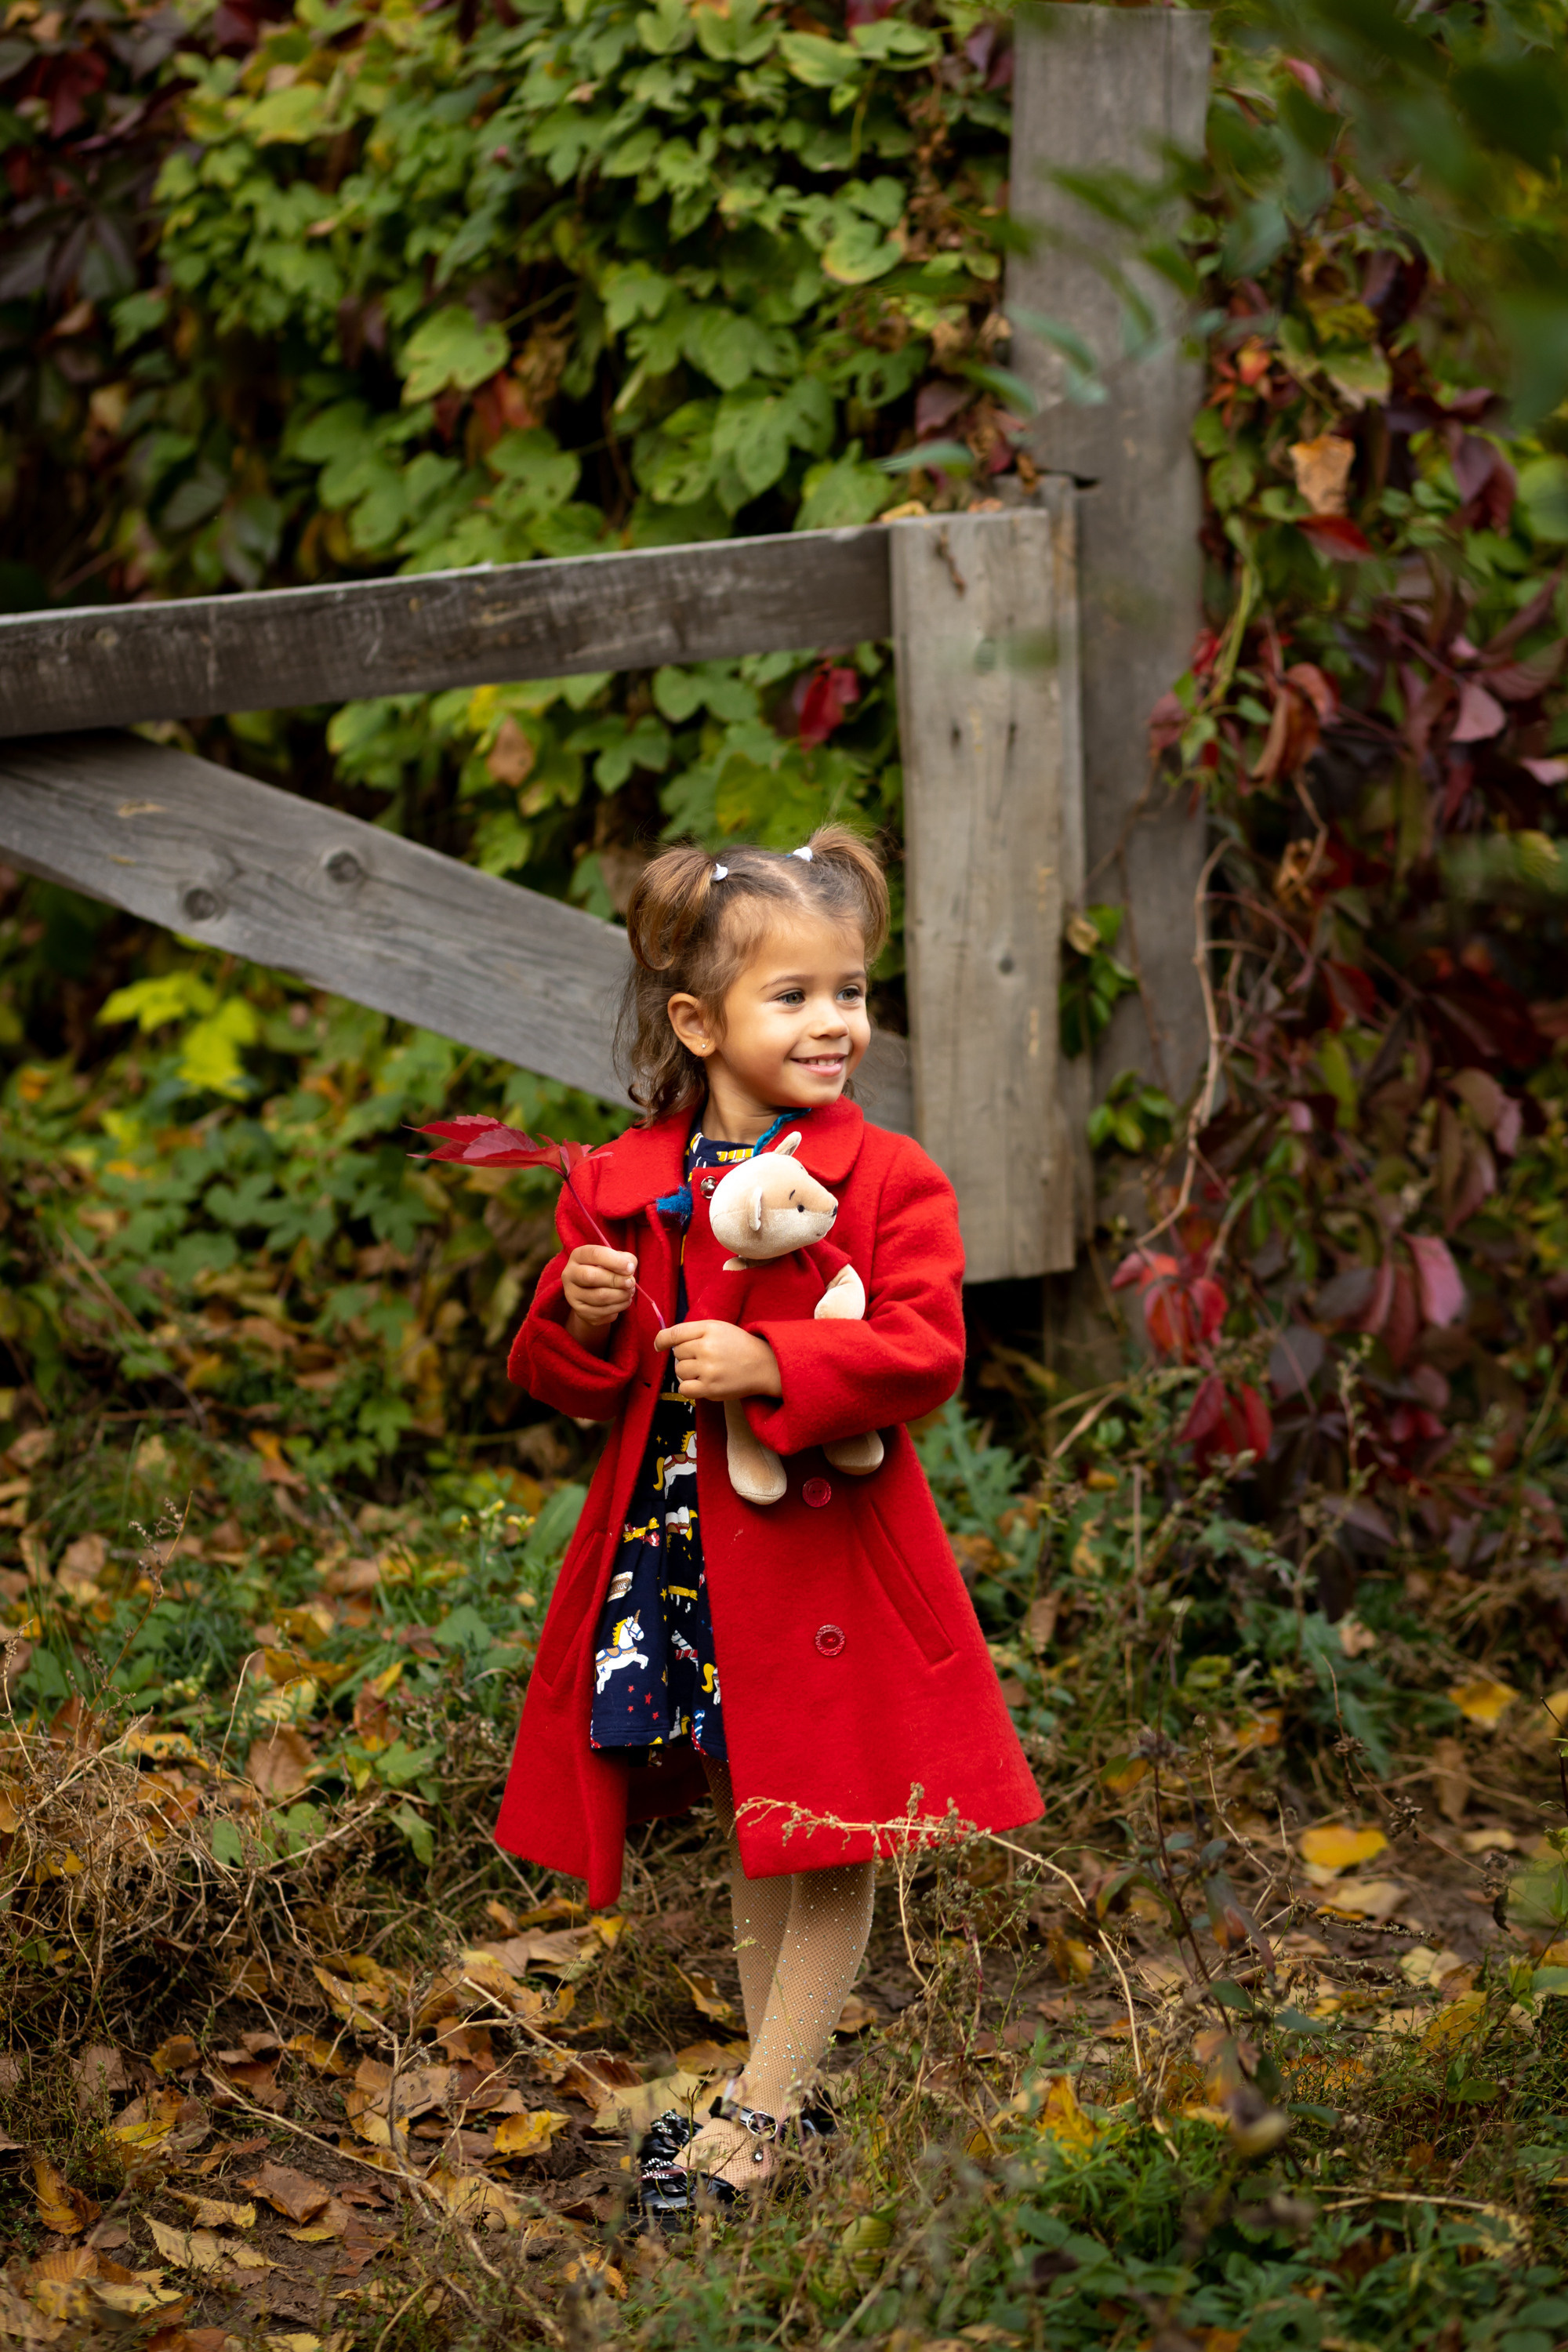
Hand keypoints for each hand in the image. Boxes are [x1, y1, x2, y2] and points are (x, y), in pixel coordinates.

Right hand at [563, 1244, 636, 1339]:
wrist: (595, 1294)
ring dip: (621, 1295)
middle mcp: (570, 1274)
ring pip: (599, 1297)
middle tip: (631, 1282)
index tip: (630, 1268)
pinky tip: (625, 1301)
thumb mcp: (615, 1259)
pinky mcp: (580, 1311)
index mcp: (578, 1256)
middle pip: (591, 1276)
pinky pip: (603, 1311)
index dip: (615, 1261)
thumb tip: (630, 1269)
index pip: (594, 1254)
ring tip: (630, 1292)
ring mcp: (573, 1295)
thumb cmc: (607, 1271)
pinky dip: (619, 1306)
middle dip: (616, 1280)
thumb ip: (625, 1259)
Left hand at [654, 1320, 781, 1401]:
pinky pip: (684, 1388)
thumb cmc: (739, 1347)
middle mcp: (707, 1347)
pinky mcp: (711, 1388)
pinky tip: (703, 1383)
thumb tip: (665, 1341)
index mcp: (709, 1329)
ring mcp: (708, 1369)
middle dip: (687, 1356)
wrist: (764, 1366)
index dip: (662, 1340)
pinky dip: (690, 1387)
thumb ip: (694, 1332)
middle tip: (706, 1358)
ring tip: (707, 1371)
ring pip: (680, 1371)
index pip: (676, 1333)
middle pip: (677, 1353)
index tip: (658, 1345)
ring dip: (689, 1373)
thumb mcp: (719, 1329)